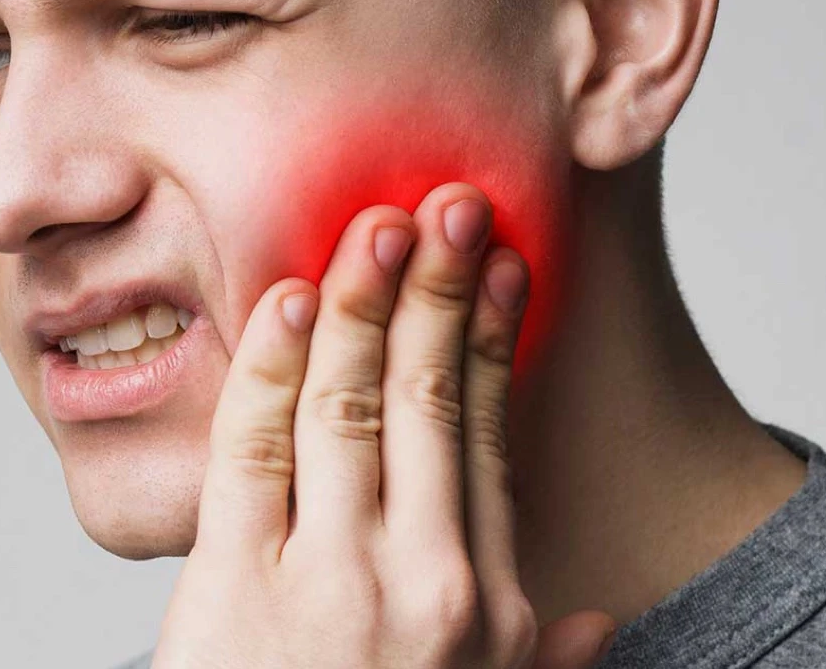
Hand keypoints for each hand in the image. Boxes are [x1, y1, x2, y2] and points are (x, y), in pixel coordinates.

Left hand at [151, 184, 614, 668]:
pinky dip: (270, 363)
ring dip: (363, 302)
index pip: (490, 439)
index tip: (497, 265)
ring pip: (348, 406)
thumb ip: (538, 662)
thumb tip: (594, 623)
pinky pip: (253, 445)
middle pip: (431, 401)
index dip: (490, 340)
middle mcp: (422, 582)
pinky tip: (287, 299)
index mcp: (486, 608)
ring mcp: (326, 580)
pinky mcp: (231, 585)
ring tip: (377, 227)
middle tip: (446, 202)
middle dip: (437, 291)